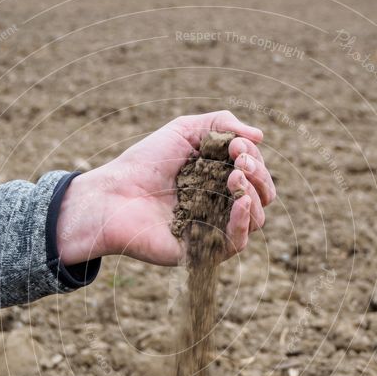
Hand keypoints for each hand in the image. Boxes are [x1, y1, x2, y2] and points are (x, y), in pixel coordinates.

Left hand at [56, 110, 276, 265]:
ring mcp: (213, 228)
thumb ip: (222, 124)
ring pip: (257, 219)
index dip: (254, 159)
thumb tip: (261, 137)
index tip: (236, 147)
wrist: (113, 195)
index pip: (255, 173)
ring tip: (233, 179)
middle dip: (259, 175)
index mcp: (218, 178)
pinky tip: (241, 202)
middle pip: (263, 195)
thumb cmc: (144, 163)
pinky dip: (244, 222)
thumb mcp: (184, 130)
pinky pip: (237, 242)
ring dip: (253, 194)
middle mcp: (220, 204)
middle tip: (238, 162)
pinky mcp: (204, 251)